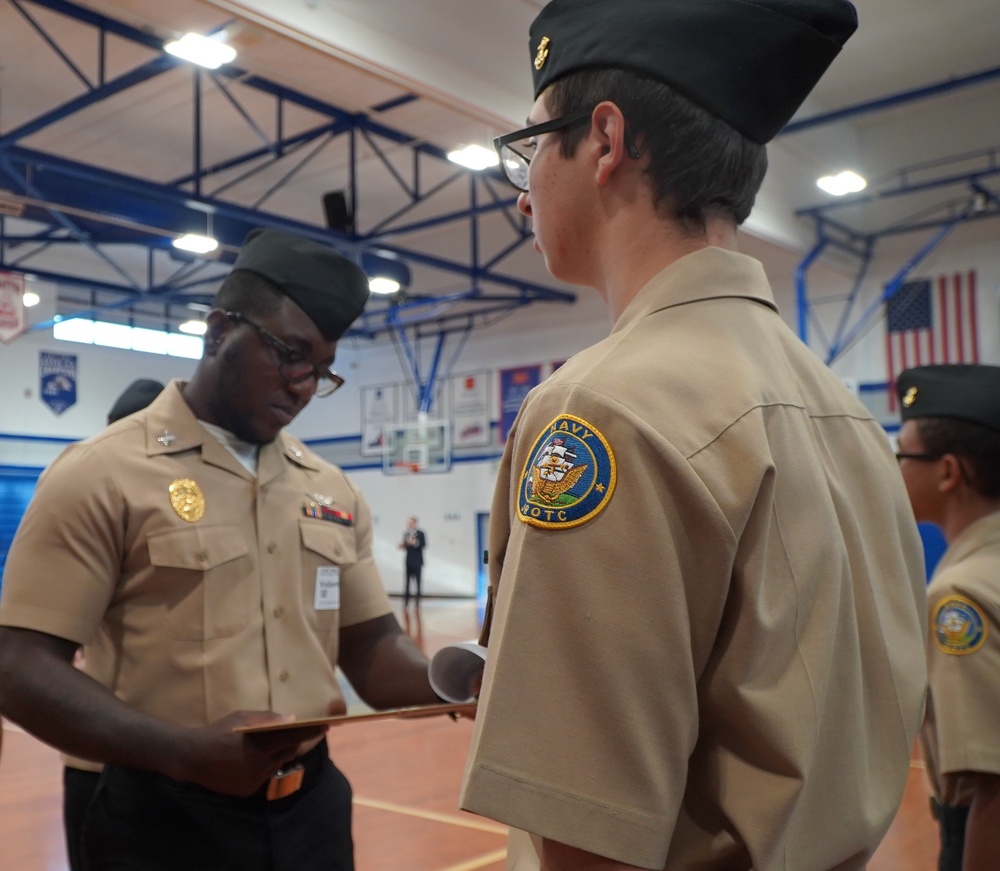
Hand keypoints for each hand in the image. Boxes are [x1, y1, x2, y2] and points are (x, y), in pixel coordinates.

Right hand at [172, 711, 328, 796]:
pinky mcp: (249, 791)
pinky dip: (264, 766)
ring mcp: (255, 780)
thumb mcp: (242, 718)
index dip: (313, 731)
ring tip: (275, 744)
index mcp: (262, 745)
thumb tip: (293, 719)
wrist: (191, 759)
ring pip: (278, 764)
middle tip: (300, 732)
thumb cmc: (218, 732)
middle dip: (294, 741)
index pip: (296, 736)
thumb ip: (268, 719)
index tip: (327, 725)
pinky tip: (254, 759)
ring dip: (279, 754)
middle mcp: (262, 765)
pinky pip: (264, 776)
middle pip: (289, 751)